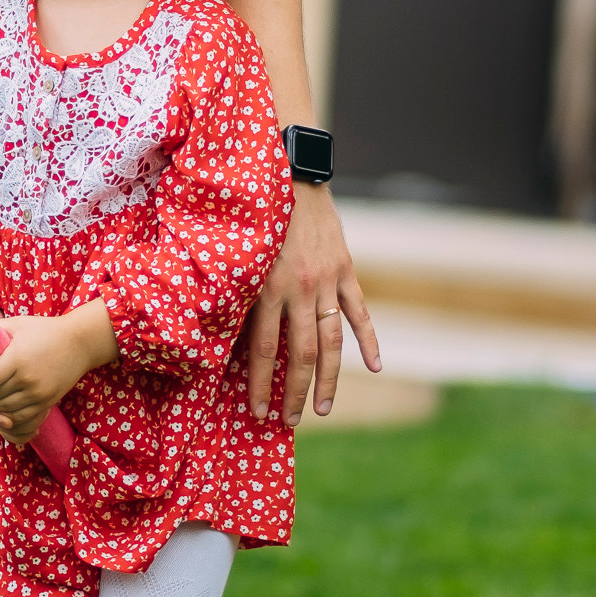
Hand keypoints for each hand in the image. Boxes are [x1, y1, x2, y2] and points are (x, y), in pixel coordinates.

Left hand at [0, 306, 111, 443]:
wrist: (80, 343)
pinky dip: (8, 413)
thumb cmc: (44, 330)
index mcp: (18, 359)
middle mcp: (28, 380)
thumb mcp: (16, 324)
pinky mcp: (46, 403)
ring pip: (4, 411)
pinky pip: (20, 418)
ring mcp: (38, 394)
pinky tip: (6, 399)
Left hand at [244, 189, 378, 427]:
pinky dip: (369, 340)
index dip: (260, 385)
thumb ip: (235, 296)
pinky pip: (359, 312)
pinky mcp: (346, 270)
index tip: (256, 411)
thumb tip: (219, 341)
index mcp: (267, 289)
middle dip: (296, 393)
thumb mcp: (236, 257)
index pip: (263, 351)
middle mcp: (300, 289)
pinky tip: (375, 367)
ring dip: (329, 379)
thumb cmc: (253, 218)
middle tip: (290, 421)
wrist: (290, 175)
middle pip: (301, 355)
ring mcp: (327, 281)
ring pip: (332, 342)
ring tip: (323, 409)